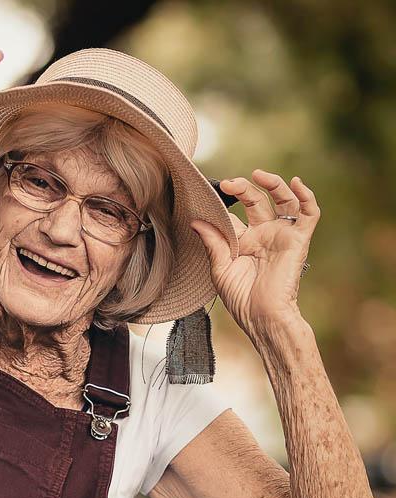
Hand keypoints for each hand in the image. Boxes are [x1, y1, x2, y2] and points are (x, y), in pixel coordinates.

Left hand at [191, 169, 319, 337]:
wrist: (261, 316)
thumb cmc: (240, 297)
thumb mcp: (219, 266)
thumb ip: (212, 241)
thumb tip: (195, 221)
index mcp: (242, 240)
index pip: (233, 213)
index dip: (222, 203)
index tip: (205, 196)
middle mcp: (263, 234)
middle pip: (256, 201)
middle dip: (243, 189)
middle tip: (229, 183)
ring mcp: (281, 235)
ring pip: (283, 200)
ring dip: (274, 184)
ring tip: (258, 175)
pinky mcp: (298, 240)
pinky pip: (309, 214)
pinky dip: (307, 196)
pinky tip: (297, 183)